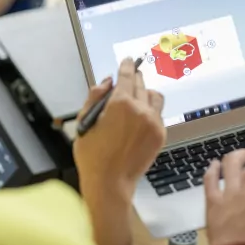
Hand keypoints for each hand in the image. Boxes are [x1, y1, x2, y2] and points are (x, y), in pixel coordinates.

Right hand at [74, 58, 165, 200]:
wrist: (110, 183)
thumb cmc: (93, 156)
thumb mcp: (84, 122)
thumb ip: (95, 97)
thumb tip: (107, 81)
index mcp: (119, 103)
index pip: (126, 75)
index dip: (127, 66)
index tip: (128, 61)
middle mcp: (140, 109)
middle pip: (140, 83)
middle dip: (134, 79)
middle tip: (129, 79)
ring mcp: (153, 122)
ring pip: (154, 96)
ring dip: (145, 93)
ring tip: (136, 99)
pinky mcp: (160, 134)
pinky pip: (158, 114)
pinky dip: (150, 111)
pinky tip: (140, 118)